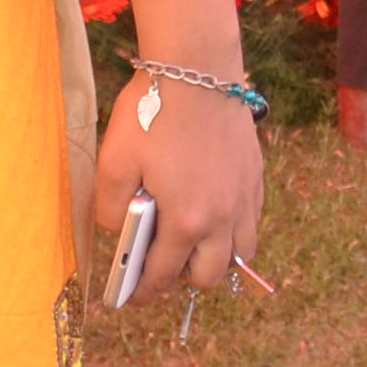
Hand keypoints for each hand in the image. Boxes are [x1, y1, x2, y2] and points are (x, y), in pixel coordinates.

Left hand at [90, 63, 266, 306]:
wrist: (198, 68)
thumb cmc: (152, 112)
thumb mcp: (114, 161)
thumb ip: (110, 208)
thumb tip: (116, 231)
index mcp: (186, 221)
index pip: (163, 275)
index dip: (142, 291)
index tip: (130, 297)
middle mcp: (223, 218)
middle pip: (209, 277)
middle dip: (181, 279)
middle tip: (158, 266)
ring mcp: (244, 199)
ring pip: (240, 254)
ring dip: (214, 258)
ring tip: (190, 243)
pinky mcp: (255, 177)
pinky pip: (251, 223)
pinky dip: (233, 231)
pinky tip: (212, 213)